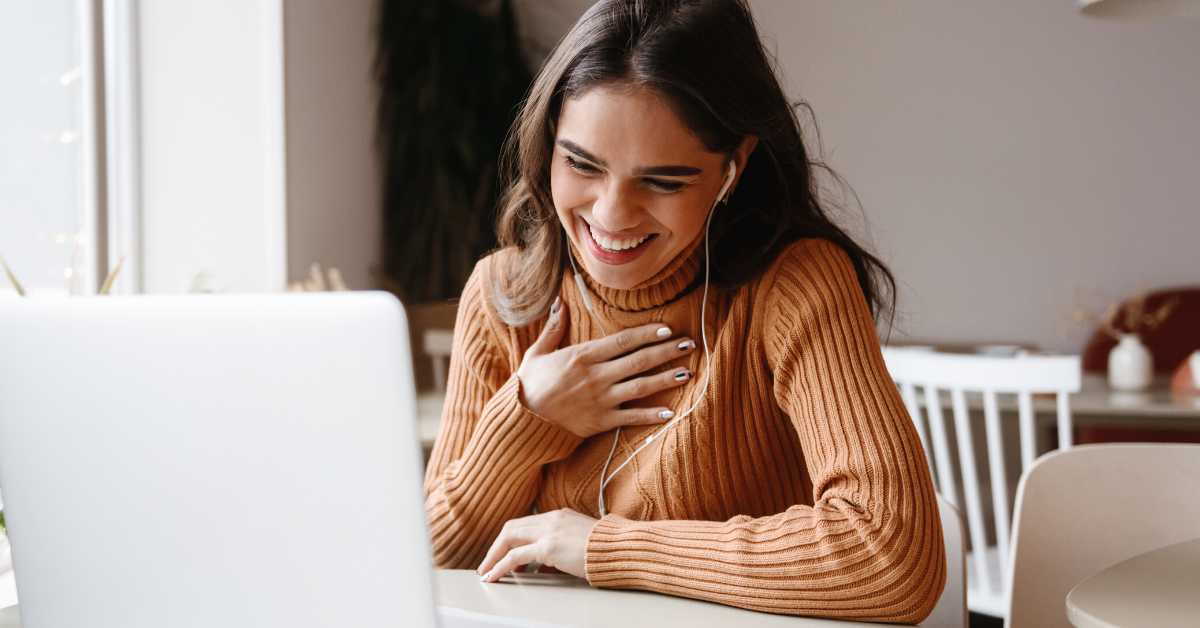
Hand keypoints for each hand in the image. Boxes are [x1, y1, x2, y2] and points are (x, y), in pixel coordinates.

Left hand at [477, 508, 597, 581]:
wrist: (620, 548)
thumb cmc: (606, 549)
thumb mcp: (579, 545)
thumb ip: (559, 552)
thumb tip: (544, 569)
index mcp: (559, 516)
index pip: (526, 524)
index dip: (511, 539)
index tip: (504, 554)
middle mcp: (551, 519)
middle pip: (512, 528)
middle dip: (496, 546)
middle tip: (489, 563)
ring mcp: (549, 531)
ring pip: (509, 538)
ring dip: (494, 556)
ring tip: (487, 571)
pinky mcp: (548, 547)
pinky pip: (515, 556)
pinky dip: (500, 565)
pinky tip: (494, 575)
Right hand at [516, 296, 696, 438]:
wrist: (521, 420)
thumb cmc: (529, 384)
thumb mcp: (538, 352)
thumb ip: (553, 327)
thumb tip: (559, 301)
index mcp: (583, 355)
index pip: (623, 341)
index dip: (648, 333)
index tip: (667, 328)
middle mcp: (596, 376)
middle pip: (639, 360)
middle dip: (667, 351)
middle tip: (690, 343)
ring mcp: (601, 399)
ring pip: (641, 387)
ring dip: (666, 378)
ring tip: (688, 371)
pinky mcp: (601, 422)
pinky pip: (631, 418)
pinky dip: (651, 416)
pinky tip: (670, 412)